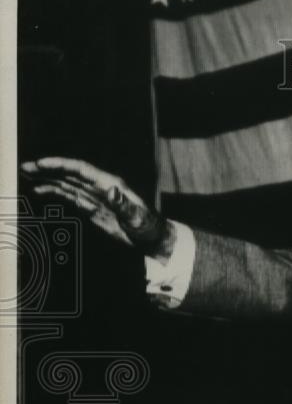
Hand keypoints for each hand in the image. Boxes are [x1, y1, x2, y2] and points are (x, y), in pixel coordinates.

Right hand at [21, 156, 173, 258]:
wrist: (152, 238)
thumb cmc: (148, 226)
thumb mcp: (137, 216)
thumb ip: (123, 204)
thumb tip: (111, 190)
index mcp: (110, 184)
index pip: (81, 170)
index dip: (61, 165)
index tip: (42, 164)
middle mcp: (100, 187)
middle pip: (70, 174)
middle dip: (48, 170)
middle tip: (26, 167)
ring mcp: (95, 197)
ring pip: (67, 184)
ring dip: (48, 179)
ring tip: (28, 176)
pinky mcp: (92, 208)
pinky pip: (71, 197)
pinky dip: (55, 192)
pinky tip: (42, 190)